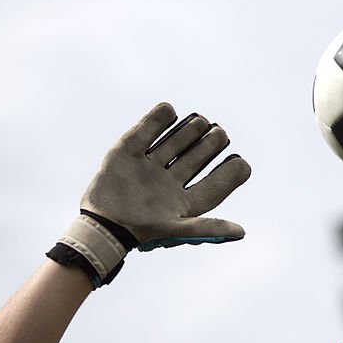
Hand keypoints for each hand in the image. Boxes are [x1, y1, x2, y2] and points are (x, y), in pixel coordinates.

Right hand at [49, 102, 251, 286]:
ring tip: (201, 122)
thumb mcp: (178, 229)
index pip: (213, 183)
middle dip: (209, 146)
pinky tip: (169, 110)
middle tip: (219, 133)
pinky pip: (143, 133)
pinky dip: (156, 120)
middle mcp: (167, 183)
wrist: (101, 225)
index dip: (228, 173)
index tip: (240, 162)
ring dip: (188, 132)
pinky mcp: (126, 154)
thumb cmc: (142, 231)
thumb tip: (241, 233)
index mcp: (184, 202)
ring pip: (173, 144)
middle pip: (194, 159)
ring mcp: (147, 168)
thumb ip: (208, 228)